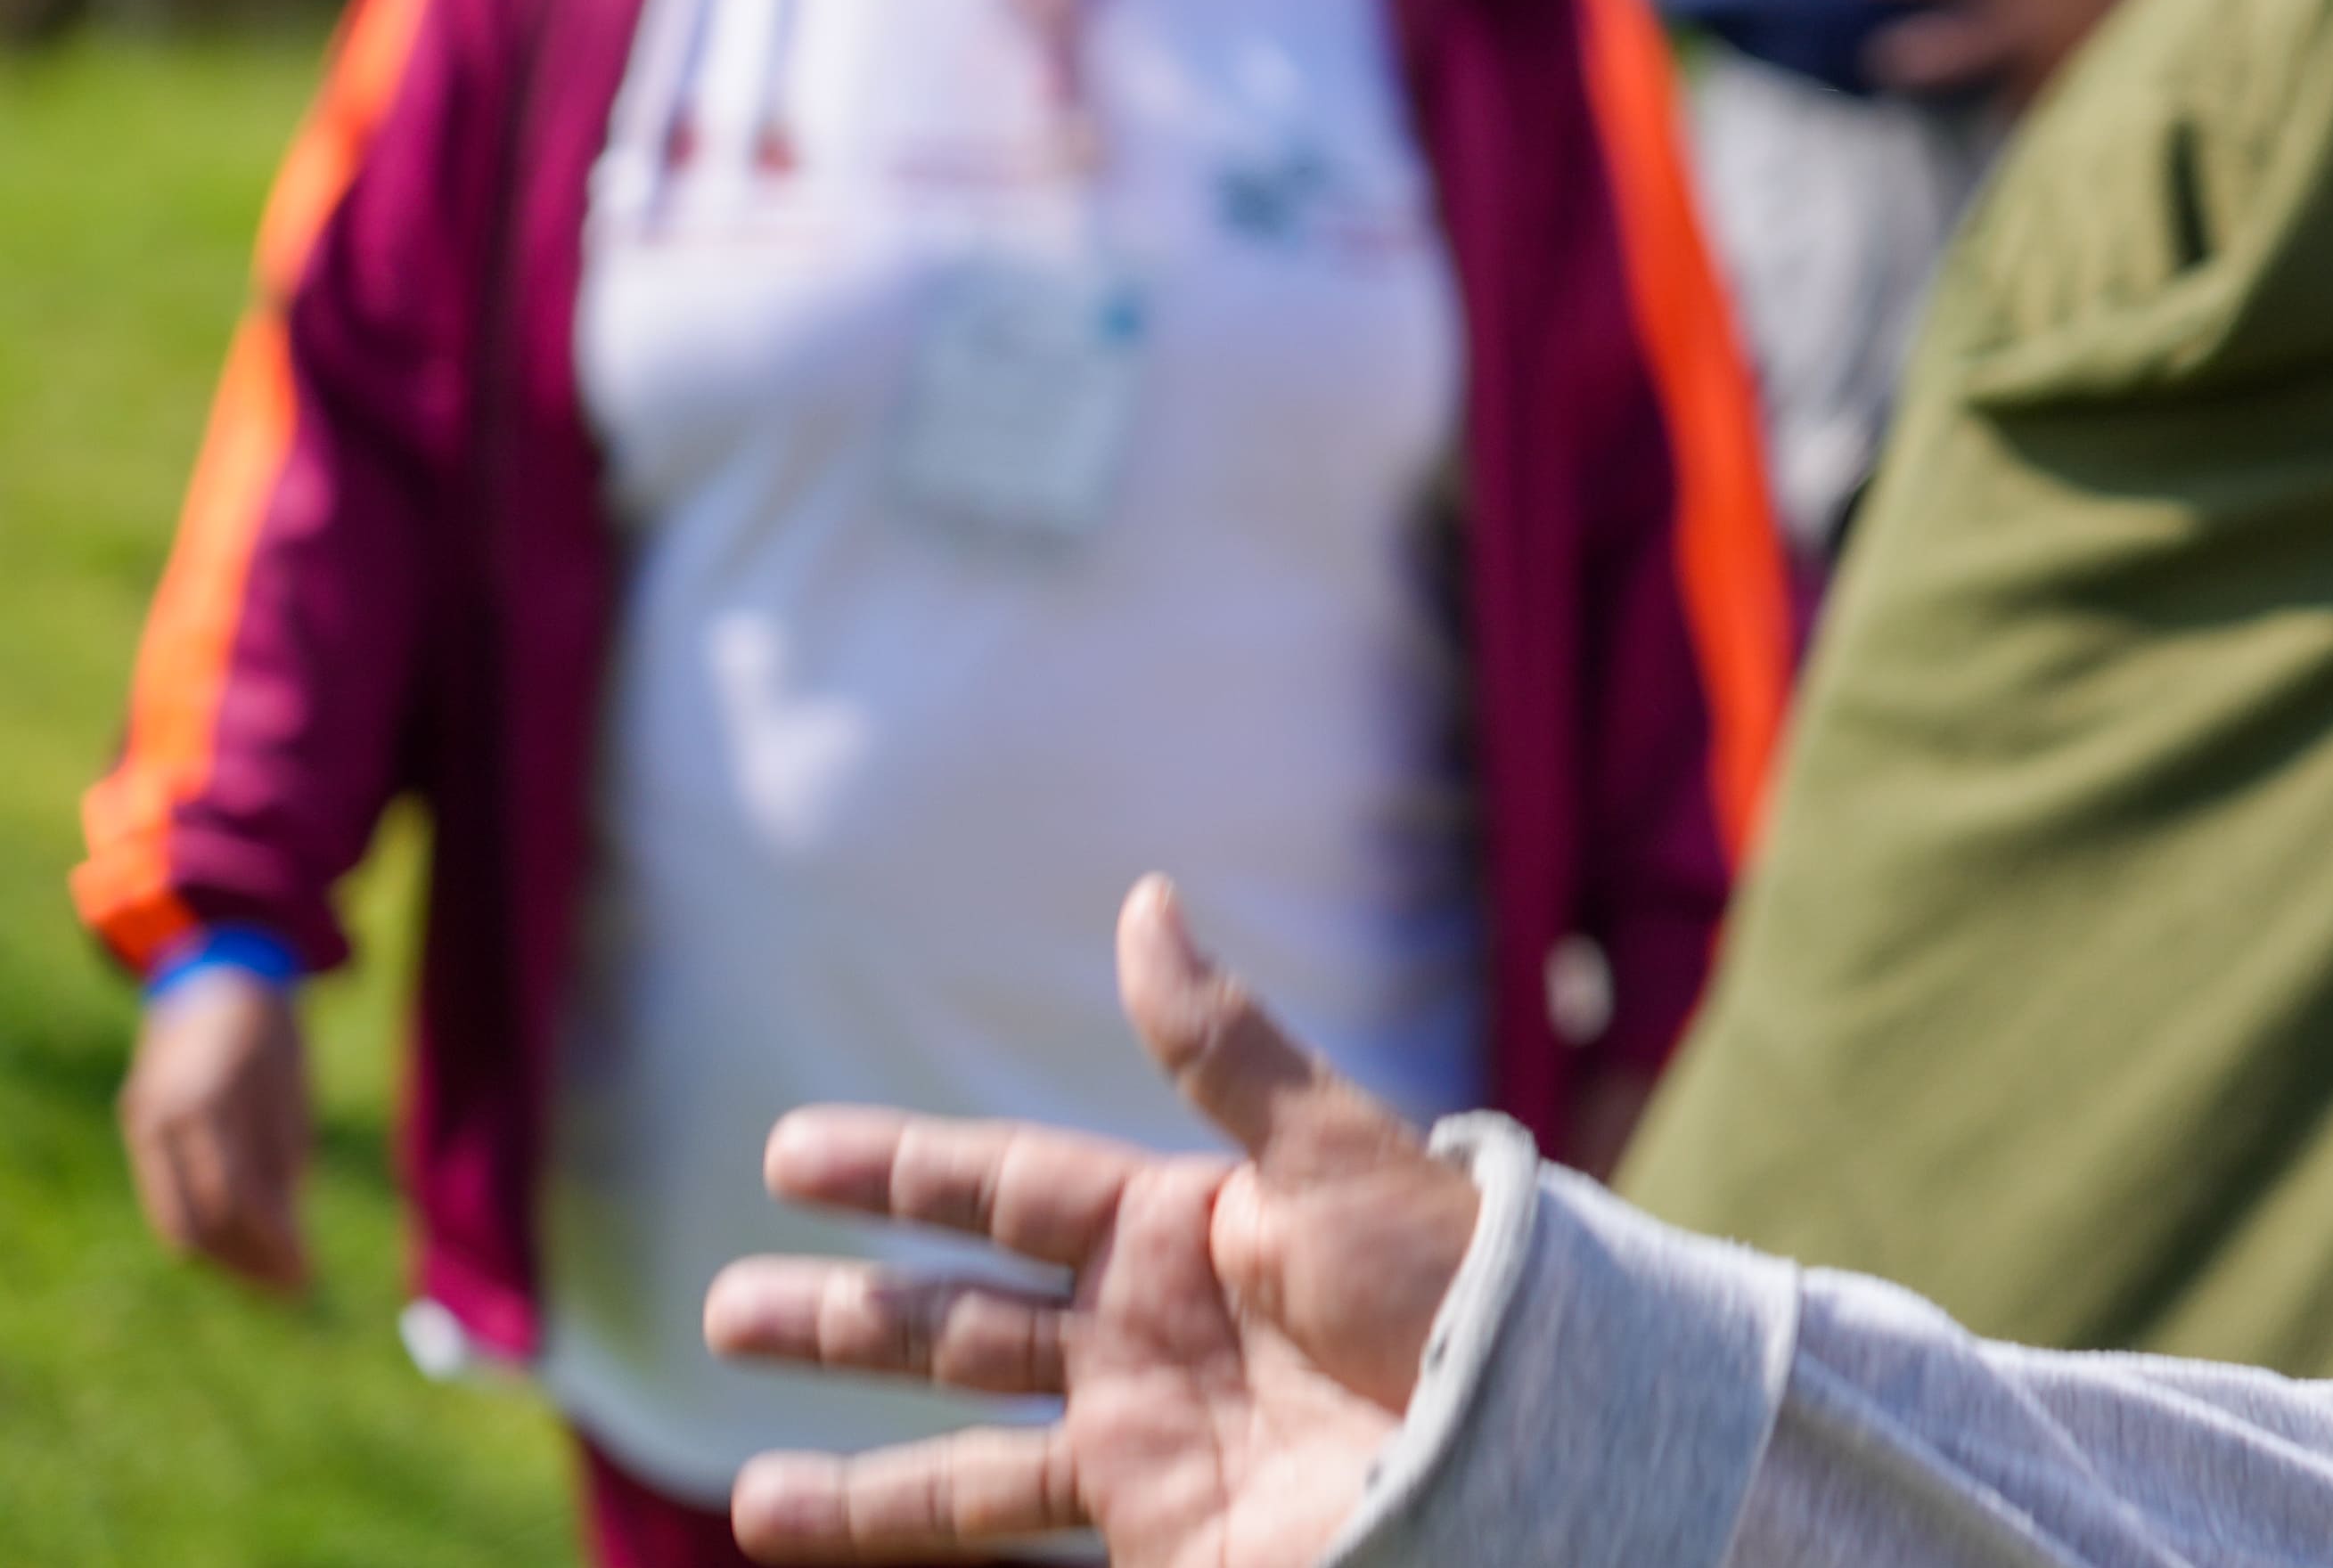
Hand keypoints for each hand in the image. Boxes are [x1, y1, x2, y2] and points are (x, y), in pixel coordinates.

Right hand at [121, 965, 312, 1294]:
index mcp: (209, 1099)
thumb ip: (284, 1158)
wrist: (211, 976)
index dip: (270, 1244)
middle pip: (196, 1221)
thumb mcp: (291, 1086)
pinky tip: (243, 1245)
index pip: (233, 1197)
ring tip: (273, 1279)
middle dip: (245, 1263)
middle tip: (293, 1290)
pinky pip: (167, 1196)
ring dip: (224, 1257)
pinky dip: (202, 1228)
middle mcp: (163, 1117)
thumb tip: (287, 1236)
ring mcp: (142, 1124)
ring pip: (175, 1219)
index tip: (306, 1276)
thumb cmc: (268, 1030)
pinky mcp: (139, 1129)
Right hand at [709, 878, 1483, 1565]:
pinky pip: (999, 1533)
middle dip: (849, 1315)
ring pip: (961, 1442)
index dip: (901, 1171)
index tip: (790, 1155)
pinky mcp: (1161, 1532)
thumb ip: (1222, 1046)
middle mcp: (1154, 1331)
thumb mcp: (1335, 1154)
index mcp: (1190, 1225)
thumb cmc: (1455, 1291)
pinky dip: (899, 1536)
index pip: (1009, 1188)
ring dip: (851, 1471)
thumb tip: (1144, 900)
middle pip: (961, 1319)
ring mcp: (1150, 1437)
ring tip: (745, 1484)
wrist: (1533, 1442)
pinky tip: (806, 1534)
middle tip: (727, 1309)